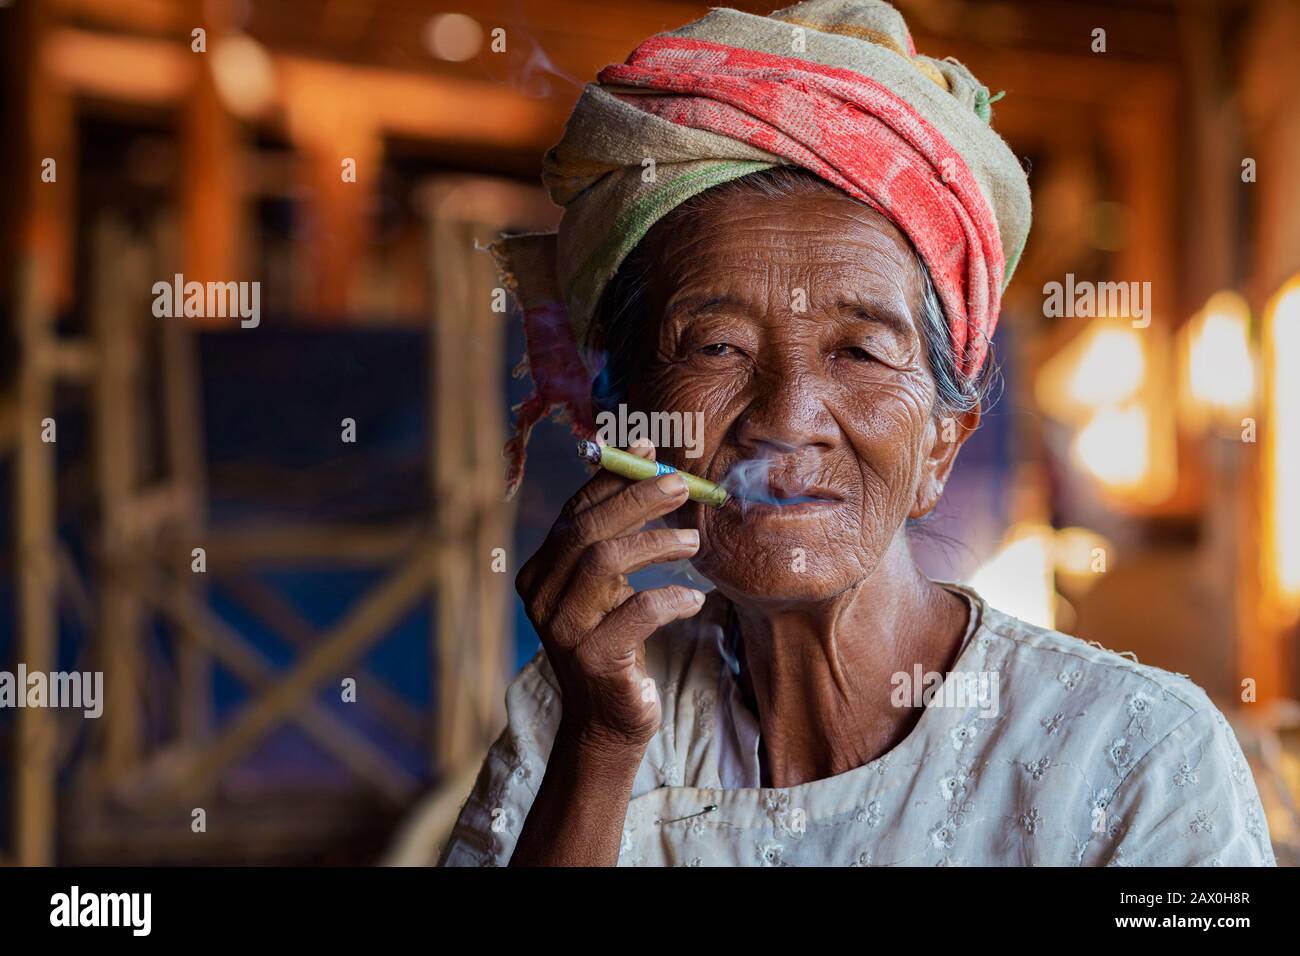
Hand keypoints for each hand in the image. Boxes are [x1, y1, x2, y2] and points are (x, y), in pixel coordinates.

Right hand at [516, 440, 704, 750]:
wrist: (608, 721)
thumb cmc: (617, 642)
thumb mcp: (610, 587)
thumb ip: (616, 534)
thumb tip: (646, 459)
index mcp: (540, 573)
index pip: (574, 513)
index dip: (612, 480)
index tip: (649, 453)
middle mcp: (541, 598)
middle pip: (587, 531)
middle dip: (637, 499)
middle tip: (682, 485)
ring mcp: (562, 630)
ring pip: (604, 562)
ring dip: (656, 543)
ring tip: (694, 542)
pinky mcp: (593, 659)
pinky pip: (637, 611)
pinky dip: (671, 598)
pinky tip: (694, 599)